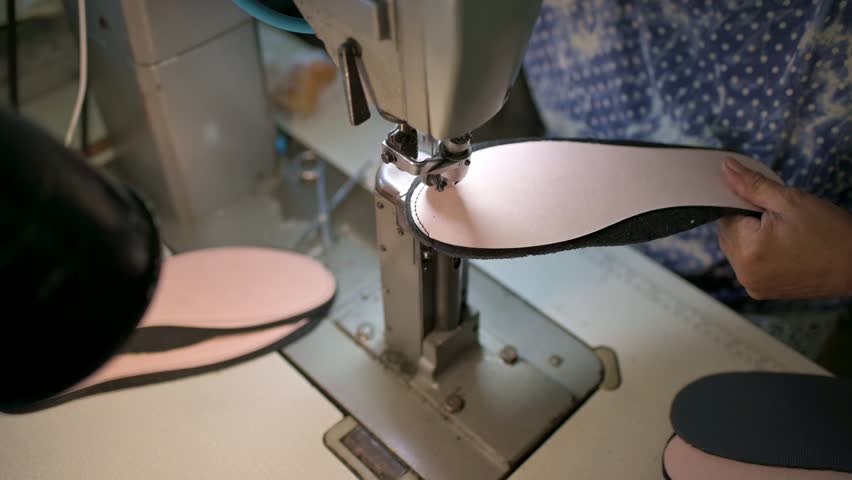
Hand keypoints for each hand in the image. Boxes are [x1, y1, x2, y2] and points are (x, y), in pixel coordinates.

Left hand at [718, 158, 851, 299]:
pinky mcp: (761, 291)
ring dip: (752, 237)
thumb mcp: (790, 200)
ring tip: (786, 236)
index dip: (745, 204)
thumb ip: (752, 185)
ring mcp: (752, 285)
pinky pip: (749, 264)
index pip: (725, 215)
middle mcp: (743, 273)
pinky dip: (759, 253)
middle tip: (781, 219)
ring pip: (737, 248)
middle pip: (728, 233)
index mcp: (747, 251)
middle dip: (748, 221)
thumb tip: (726, 168)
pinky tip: (785, 249)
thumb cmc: (831, 233)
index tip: (768, 204)